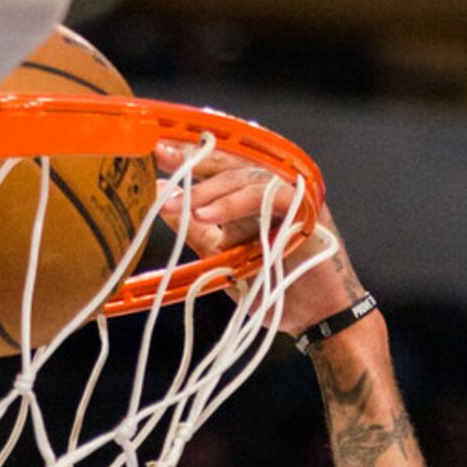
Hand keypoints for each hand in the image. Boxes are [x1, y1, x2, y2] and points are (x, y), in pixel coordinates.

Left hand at [156, 145, 370, 338]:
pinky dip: (234, 204)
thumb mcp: (224, 257)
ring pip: (244, 176)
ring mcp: (291, 190)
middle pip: (229, 160)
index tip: (154, 151)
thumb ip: (200, 231)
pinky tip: (206, 215)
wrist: (311, 314)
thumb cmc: (272, 286)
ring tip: (177, 205)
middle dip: (191, 158)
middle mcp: (272, 183)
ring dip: (207, 190)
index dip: (187, 155)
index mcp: (253, 191)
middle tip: (159, 157)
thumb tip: (165, 204)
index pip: (218, 163)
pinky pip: (266, 194)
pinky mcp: (305, 203)